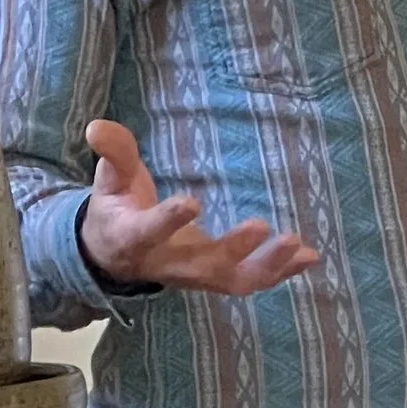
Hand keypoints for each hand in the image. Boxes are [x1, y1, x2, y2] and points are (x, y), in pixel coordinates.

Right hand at [78, 120, 317, 298]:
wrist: (114, 257)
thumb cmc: (116, 209)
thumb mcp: (109, 179)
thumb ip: (113, 153)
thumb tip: (96, 126)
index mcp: (135, 238)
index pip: (150, 232)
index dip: (169, 221)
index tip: (191, 201)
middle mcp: (168, 264)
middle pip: (202, 265)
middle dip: (233, 249)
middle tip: (261, 225)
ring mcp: (195, 276)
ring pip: (231, 281)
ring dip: (266, 266)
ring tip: (297, 245)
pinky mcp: (215, 278)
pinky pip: (249, 282)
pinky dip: (281, 273)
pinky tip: (309, 257)